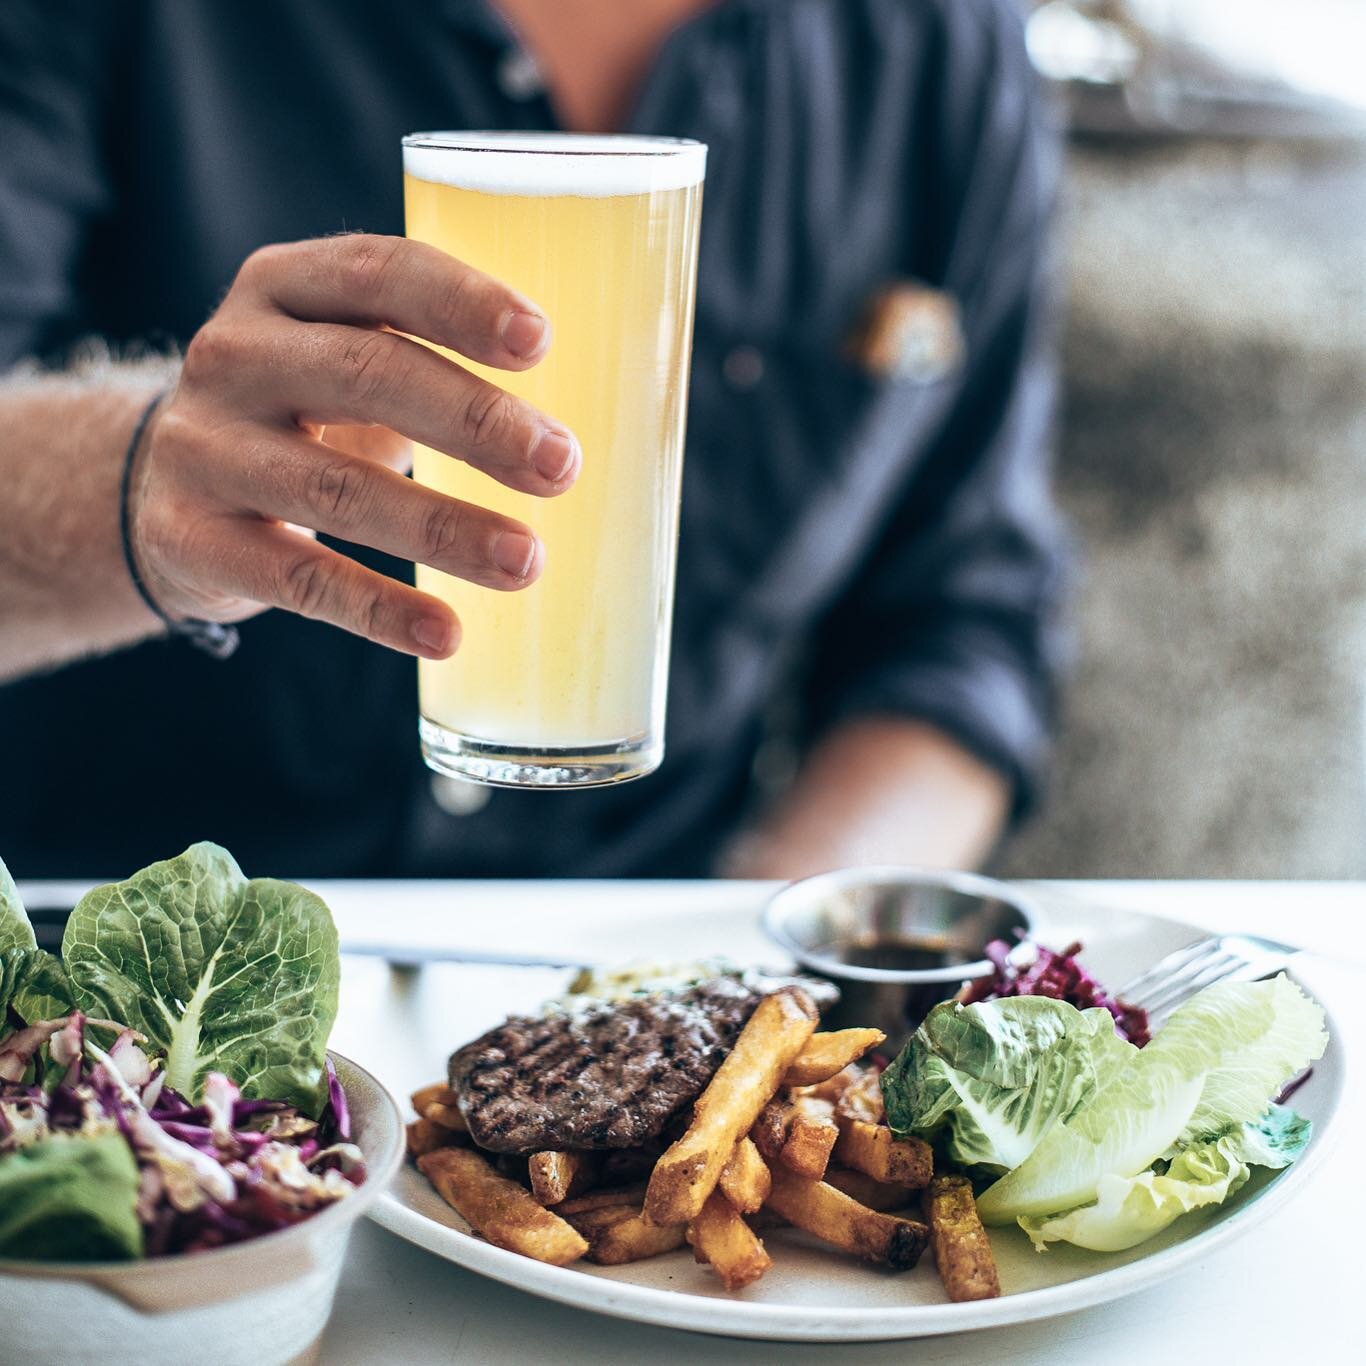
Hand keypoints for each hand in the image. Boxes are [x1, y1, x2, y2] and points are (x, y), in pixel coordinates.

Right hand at [127, 234, 579, 656]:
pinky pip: (298, 578)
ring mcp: (203, 447)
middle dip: (474, 422)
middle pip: (364, 374)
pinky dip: (379, 609)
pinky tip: (446, 633)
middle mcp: (233, 353)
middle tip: (561, 467)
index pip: (376, 272)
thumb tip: (581, 428)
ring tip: (528, 561)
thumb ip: (432, 360)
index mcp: (285, 287)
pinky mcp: (191, 537)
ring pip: (337, 488)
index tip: (541, 342)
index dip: (459, 302)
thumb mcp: (344, 358)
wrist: (163, 485)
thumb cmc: (304, 414)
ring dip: (444, 528)